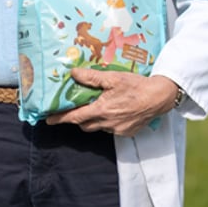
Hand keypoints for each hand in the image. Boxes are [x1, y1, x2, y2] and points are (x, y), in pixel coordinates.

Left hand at [46, 69, 180, 136]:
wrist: (159, 97)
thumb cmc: (136, 86)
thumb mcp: (113, 78)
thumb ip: (92, 78)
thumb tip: (73, 74)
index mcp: (101, 110)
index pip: (75, 117)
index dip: (60, 119)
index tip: (48, 120)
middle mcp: (107, 123)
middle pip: (85, 125)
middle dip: (78, 119)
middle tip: (75, 109)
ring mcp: (118, 129)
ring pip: (98, 127)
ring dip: (94, 119)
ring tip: (98, 107)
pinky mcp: (127, 132)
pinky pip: (111, 129)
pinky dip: (108, 122)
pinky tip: (115, 111)